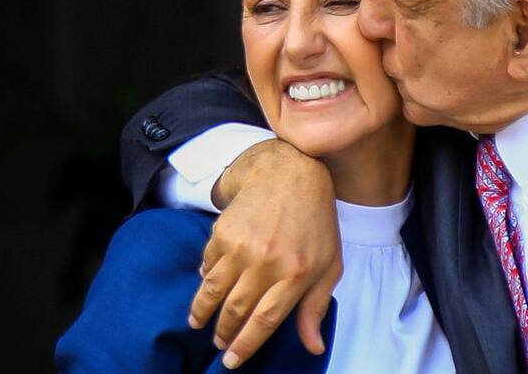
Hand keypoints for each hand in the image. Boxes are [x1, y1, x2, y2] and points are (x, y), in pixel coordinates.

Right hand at [188, 139, 339, 368]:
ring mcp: (242, 246)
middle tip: (218, 344)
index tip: (233, 361)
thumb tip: (314, 347)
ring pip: (215, 290)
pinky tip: (206, 286)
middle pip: (236, 309)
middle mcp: (266, 262)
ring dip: (204, 311)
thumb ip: (316, 307)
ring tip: (198, 323)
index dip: (247, 345)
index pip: (265, 320)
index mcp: (296, 274)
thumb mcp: (329, 264)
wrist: (289, 172)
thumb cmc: (315, 221)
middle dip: (224, 333)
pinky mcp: (223, 231)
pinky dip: (205, 279)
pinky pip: (208, 264)